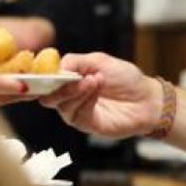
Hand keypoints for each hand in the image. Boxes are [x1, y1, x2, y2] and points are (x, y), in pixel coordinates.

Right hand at [31, 52, 161, 138]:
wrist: (146, 99)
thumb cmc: (125, 78)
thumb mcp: (99, 61)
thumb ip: (75, 62)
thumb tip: (55, 66)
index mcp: (68, 79)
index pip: (45, 78)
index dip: (39, 75)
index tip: (44, 69)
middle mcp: (68, 96)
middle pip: (47, 94)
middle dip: (57, 84)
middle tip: (74, 76)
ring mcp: (75, 111)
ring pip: (59, 104)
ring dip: (75, 90)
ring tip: (94, 80)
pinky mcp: (85, 124)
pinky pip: (75, 113)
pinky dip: (84, 98)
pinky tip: (96, 88)